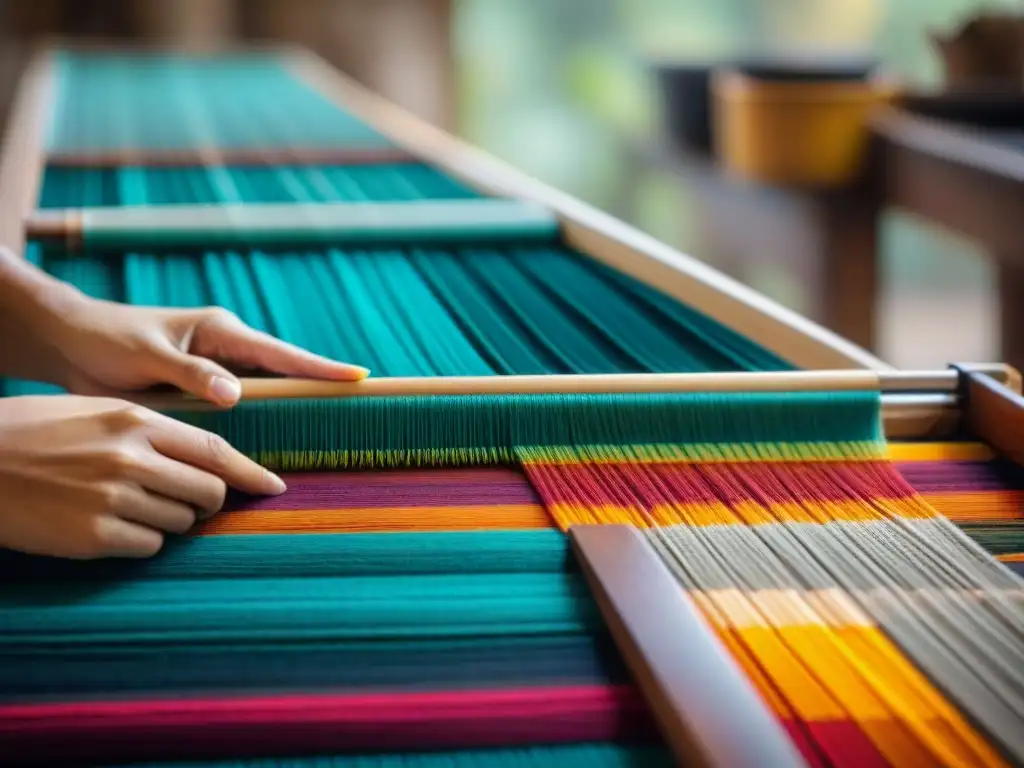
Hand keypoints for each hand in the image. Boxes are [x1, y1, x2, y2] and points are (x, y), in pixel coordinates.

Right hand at [0, 395, 284, 558]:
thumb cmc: (34, 433)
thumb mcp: (96, 413)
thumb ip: (152, 430)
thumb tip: (206, 460)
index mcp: (136, 420)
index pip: (214, 450)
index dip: (250, 473)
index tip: (274, 486)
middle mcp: (130, 457)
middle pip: (209, 492)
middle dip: (206, 502)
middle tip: (184, 501)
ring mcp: (112, 497)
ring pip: (181, 523)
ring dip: (169, 521)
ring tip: (129, 506)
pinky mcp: (93, 535)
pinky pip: (149, 547)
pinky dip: (140, 541)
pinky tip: (110, 526)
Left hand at [50, 298, 368, 405]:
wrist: (73, 344)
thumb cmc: (109, 340)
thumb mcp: (148, 355)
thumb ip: (191, 374)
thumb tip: (236, 394)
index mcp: (221, 333)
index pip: (282, 354)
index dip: (320, 369)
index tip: (358, 378)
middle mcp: (227, 352)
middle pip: (285, 375)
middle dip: (319, 390)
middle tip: (361, 409)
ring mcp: (218, 372)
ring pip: (266, 396)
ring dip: (292, 412)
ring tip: (332, 433)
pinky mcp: (204, 392)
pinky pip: (242, 411)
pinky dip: (260, 426)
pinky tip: (276, 447)